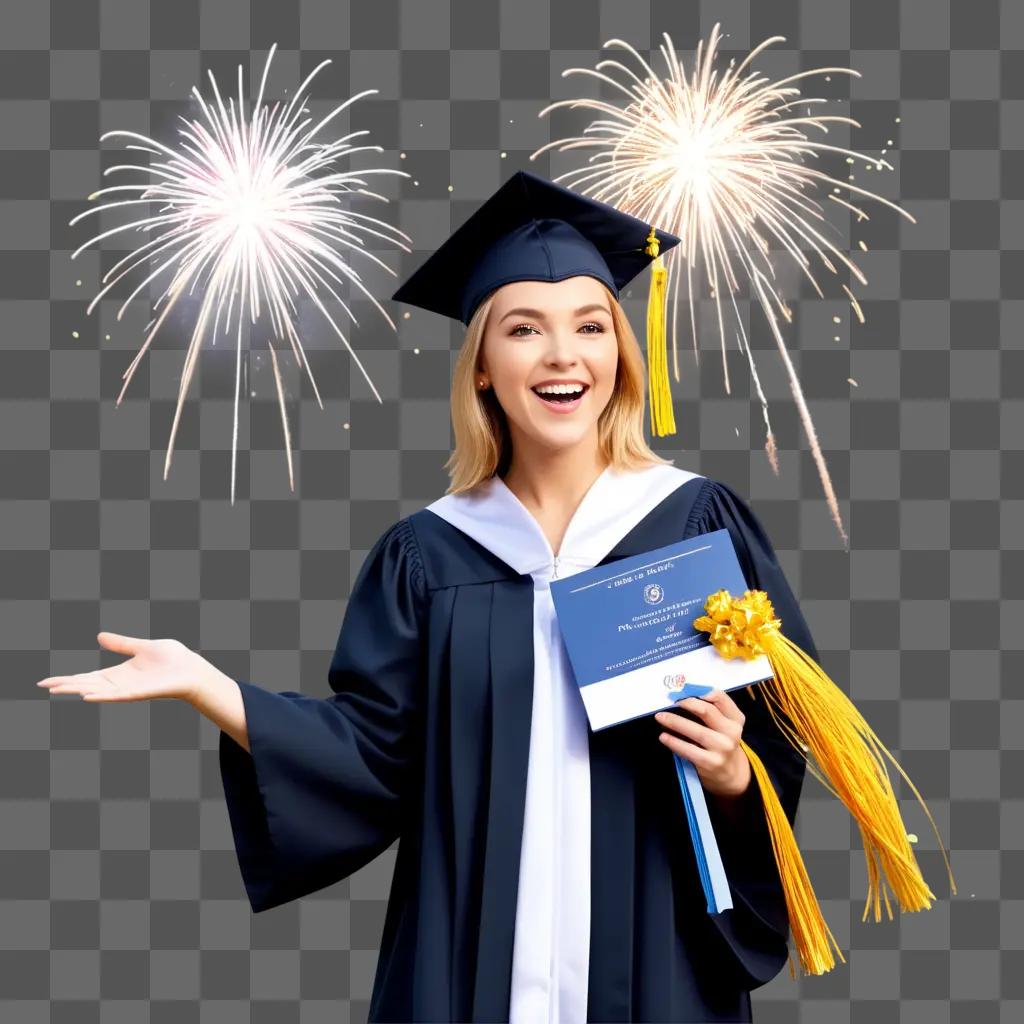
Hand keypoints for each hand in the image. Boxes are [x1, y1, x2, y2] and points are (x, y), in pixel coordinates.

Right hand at [35, 632, 214, 704]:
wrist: (192, 669)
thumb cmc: (171, 659)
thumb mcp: (141, 647)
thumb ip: (121, 644)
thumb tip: (99, 636)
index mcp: (118, 674)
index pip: (87, 677)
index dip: (67, 679)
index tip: (46, 682)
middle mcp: (120, 684)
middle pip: (87, 685)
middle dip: (66, 685)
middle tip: (44, 686)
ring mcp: (128, 690)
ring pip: (97, 691)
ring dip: (78, 690)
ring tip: (57, 690)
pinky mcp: (139, 693)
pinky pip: (117, 696)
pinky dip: (102, 696)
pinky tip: (87, 696)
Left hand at [654, 688, 751, 798]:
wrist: (731, 774)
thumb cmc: (721, 742)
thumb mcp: (724, 724)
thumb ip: (711, 709)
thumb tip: (682, 695)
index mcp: (735, 718)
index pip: (720, 697)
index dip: (700, 691)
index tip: (683, 689)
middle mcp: (732, 732)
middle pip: (707, 711)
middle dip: (686, 704)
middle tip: (669, 701)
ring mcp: (723, 748)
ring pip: (697, 731)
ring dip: (675, 722)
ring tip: (660, 717)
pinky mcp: (711, 763)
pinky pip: (689, 750)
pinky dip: (674, 742)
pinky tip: (664, 737)